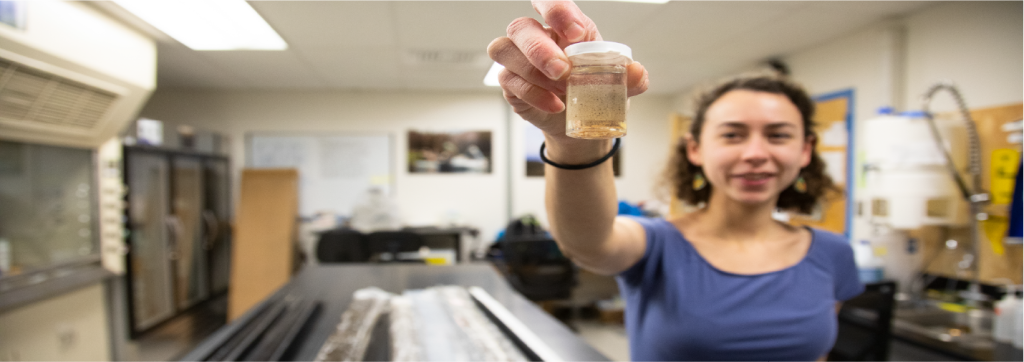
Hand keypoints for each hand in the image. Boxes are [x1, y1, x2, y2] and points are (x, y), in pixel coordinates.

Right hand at [487, 0, 648, 139]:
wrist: (578, 120)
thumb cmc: (593, 89)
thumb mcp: (617, 82)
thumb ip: (631, 77)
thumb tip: (638, 72)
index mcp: (564, 25)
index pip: (549, 1)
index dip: (556, 9)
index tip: (576, 32)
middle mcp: (536, 35)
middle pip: (520, 27)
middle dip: (540, 49)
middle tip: (563, 71)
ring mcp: (517, 58)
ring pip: (504, 50)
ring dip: (534, 73)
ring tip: (562, 91)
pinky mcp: (510, 82)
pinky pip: (509, 81)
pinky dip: (533, 94)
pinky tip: (555, 105)